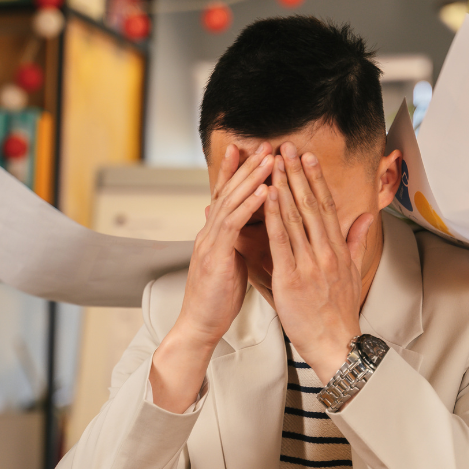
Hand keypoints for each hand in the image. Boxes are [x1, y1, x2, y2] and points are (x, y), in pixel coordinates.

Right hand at [176, 142, 273, 345]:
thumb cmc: (218, 299)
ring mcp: (210, 241)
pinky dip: (249, 205)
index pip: (226, 195)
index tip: (249, 150)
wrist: (199, 325)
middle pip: (228, 190)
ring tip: (269, 158)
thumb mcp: (230, 264)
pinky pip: (233, 224)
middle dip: (245, 165)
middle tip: (262, 143)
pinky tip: (264, 191)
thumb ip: (235, 243)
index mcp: (214, 234)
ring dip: (250, 178)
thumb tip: (246, 231)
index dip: (236, 171)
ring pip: (230, 201)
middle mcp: (209, 232)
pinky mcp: (215, 255)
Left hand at [263, 142, 373, 383]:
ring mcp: (310, 263)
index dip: (316, 179)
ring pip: (296, 217)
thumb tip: (365, 218)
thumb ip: (357, 242)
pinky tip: (268, 196)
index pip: (326, 206)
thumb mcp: (354, 273)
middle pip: (311, 204)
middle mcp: (326, 252)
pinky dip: (274, 216)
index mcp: (338, 250)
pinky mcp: (292, 277)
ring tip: (275, 162)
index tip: (308, 157)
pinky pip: (281, 241)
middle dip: (298, 173)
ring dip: (284, 186)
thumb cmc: (340, 312)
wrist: (335, 342)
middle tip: (288, 147)